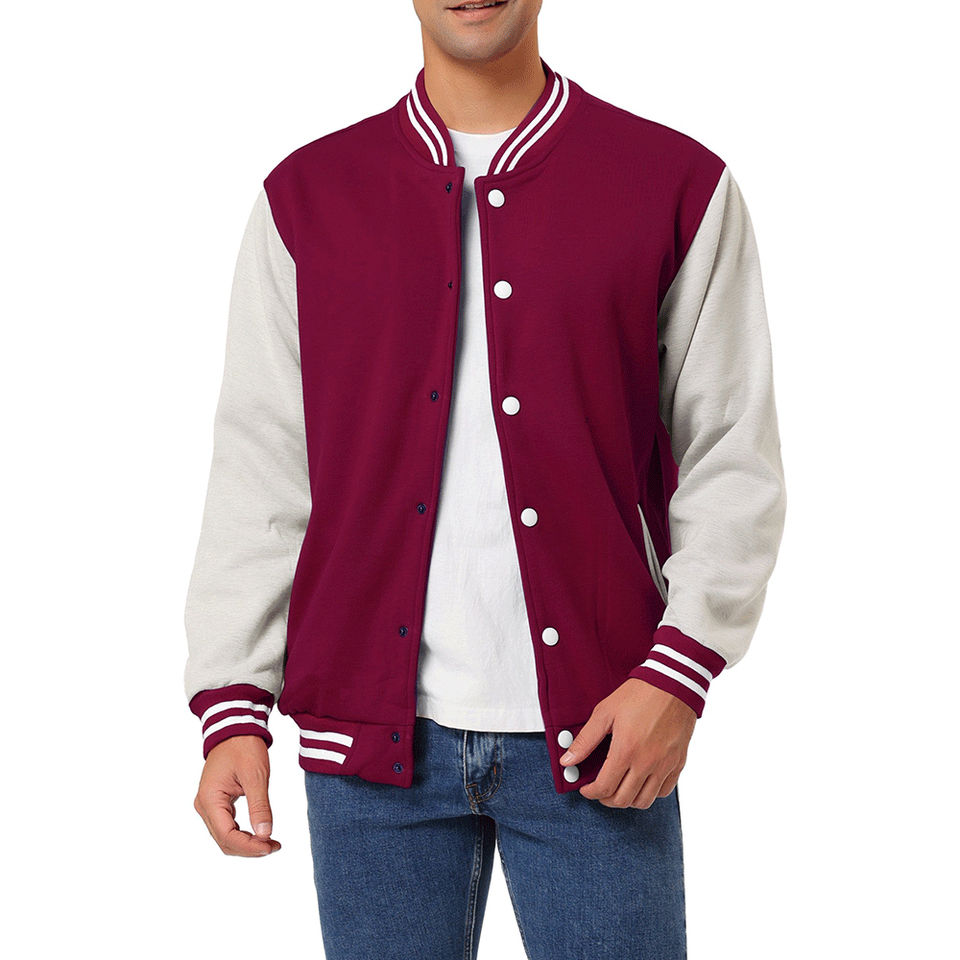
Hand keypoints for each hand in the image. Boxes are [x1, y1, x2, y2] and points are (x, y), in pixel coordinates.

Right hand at [193, 736, 281, 855]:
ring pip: (225, 836)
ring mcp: (209, 805)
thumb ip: (260, 807)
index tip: (271, 847)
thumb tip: (265, 835)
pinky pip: (227, 826)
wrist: (235, 729)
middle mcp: (205, 806)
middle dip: (249, 848)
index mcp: (210, 799)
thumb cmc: (244, 747)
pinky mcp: (216, 803)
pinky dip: (243, 834)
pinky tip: (261, 834)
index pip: (227, 836)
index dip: (249, 846)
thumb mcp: (256, 776)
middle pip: (224, 840)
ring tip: (271, 843)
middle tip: (275, 846)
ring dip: (247, 843)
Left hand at [560, 678, 696, 808]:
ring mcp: (665, 765)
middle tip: (599, 789)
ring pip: (644, 801)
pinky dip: (650, 793)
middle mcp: (647, 763)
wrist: (674, 684)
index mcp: (626, 750)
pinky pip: (664, 792)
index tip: (585, 788)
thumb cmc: (638, 695)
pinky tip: (641, 781)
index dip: (590, 793)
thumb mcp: (605, 712)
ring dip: (628, 800)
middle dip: (606, 799)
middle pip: (623, 800)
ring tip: (619, 787)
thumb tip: (567, 761)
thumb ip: (585, 740)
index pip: (604, 787)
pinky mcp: (678, 763)